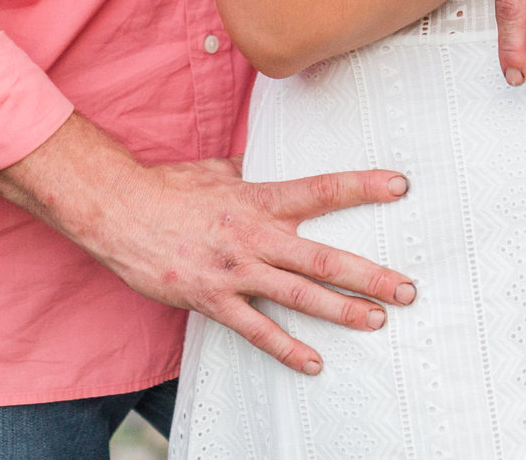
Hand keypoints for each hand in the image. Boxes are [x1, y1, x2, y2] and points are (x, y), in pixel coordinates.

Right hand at [0, 115, 414, 374]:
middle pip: (322, 257)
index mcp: (258, 198)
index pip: (321, 190)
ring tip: (378, 320)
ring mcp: (235, 270)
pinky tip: (314, 361)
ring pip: (298, 295)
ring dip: (342, 311)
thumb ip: (251, 172)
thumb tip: (271, 164)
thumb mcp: (218, 170)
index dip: (362, 187)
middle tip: (408, 287)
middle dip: (369, 274)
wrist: (117, 211)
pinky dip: (287, 348)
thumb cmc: (168, 188)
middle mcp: (254, 236)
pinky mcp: (213, 299)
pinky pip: (256, 329)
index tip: (400, 187)